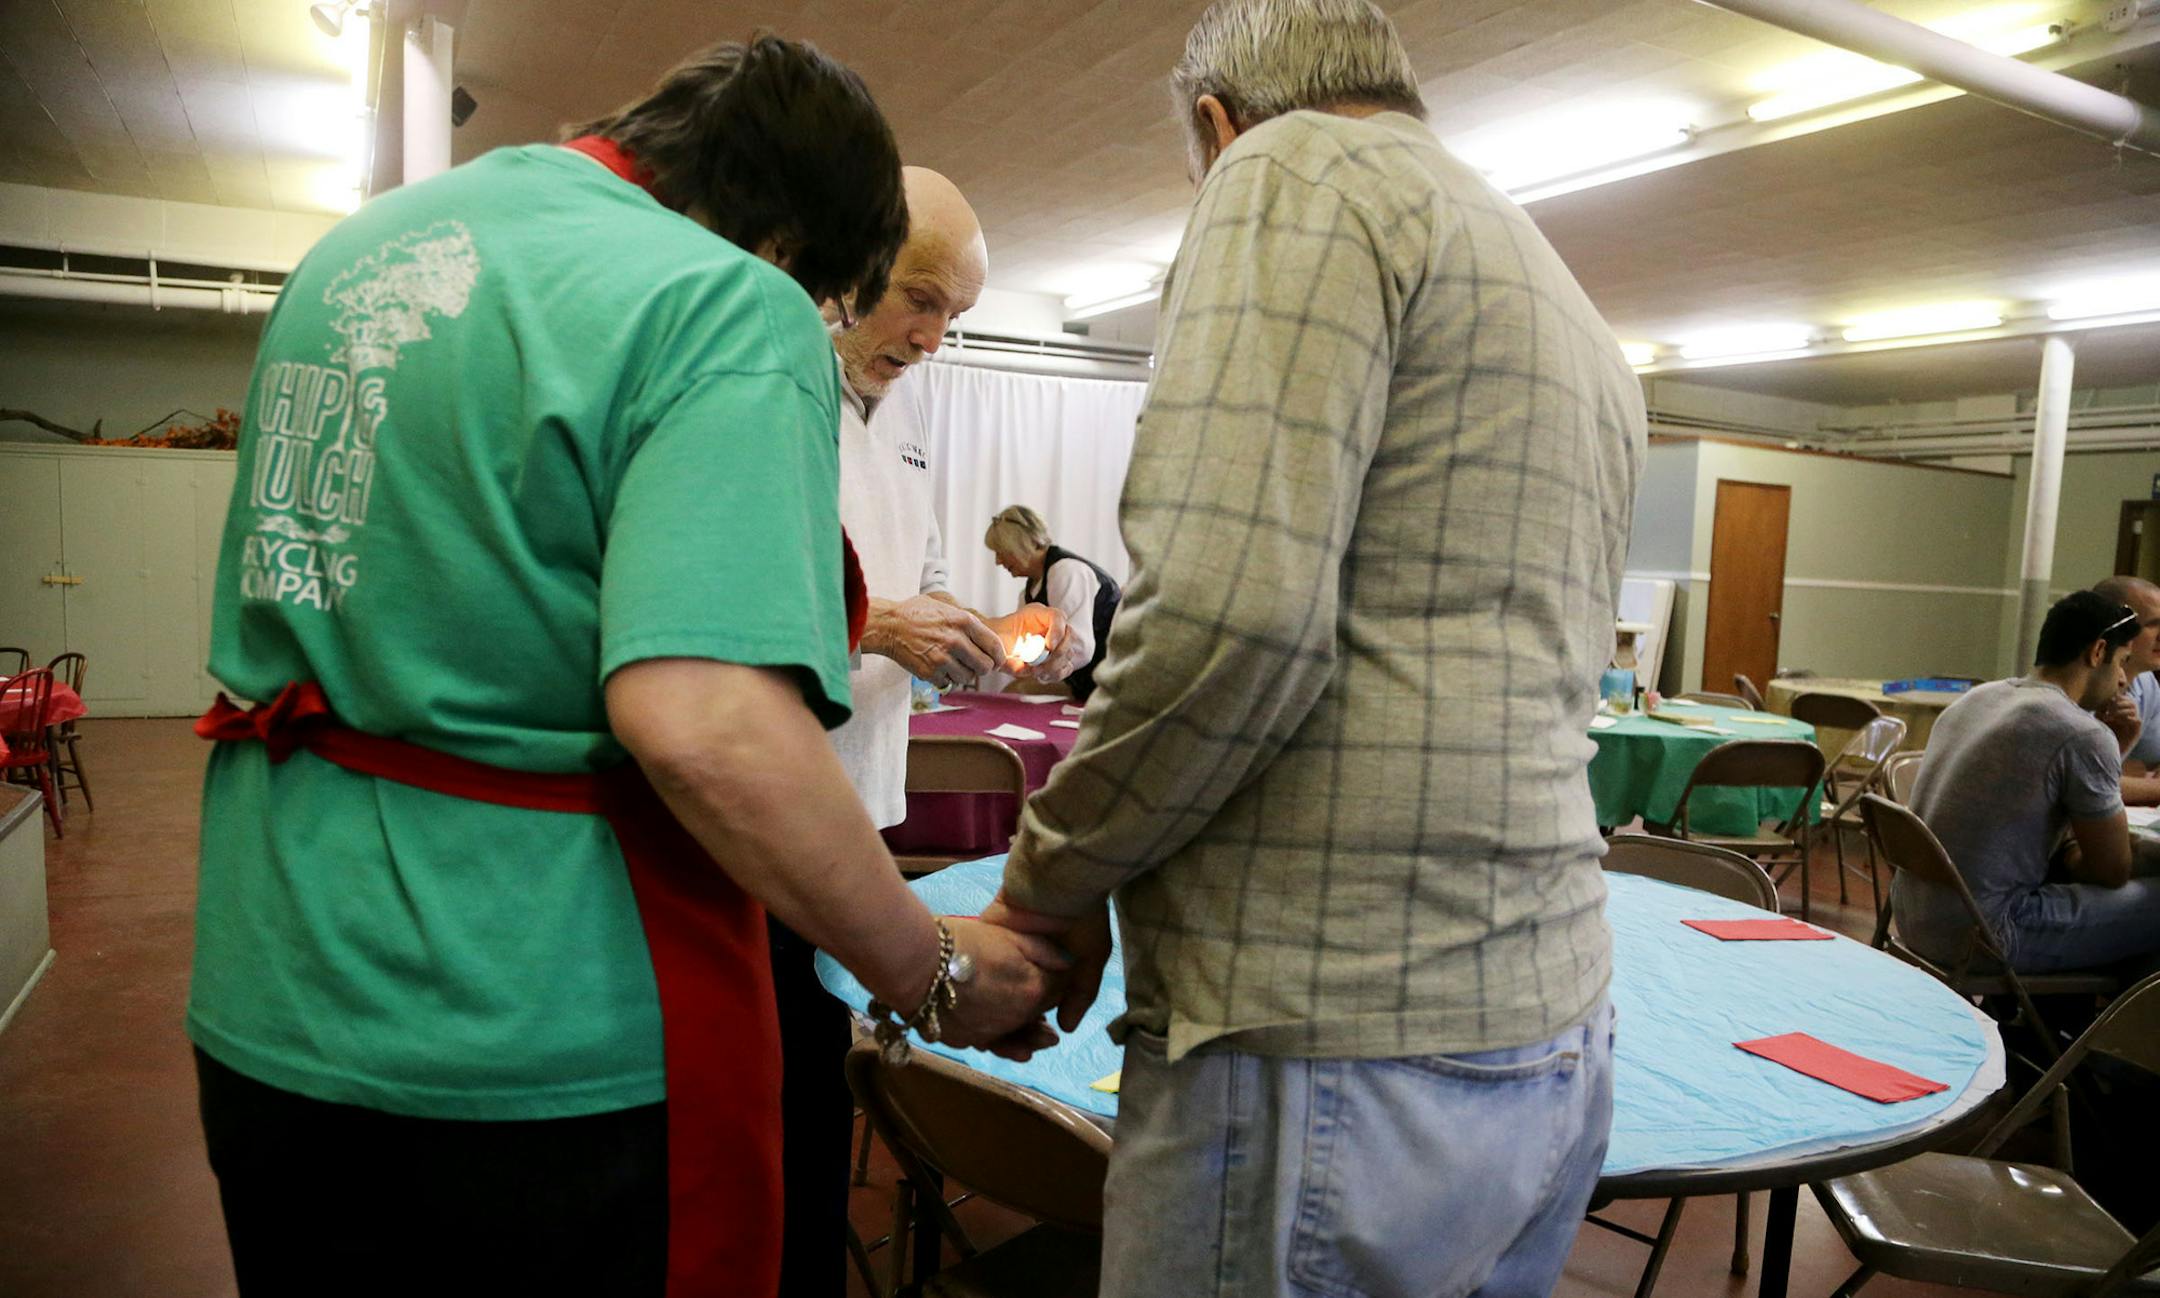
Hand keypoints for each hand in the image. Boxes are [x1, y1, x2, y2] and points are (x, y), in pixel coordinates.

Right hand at [863, 595, 1004, 689]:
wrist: (888, 626)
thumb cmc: (915, 614)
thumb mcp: (946, 608)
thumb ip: (967, 622)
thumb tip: (987, 639)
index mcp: (963, 621)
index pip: (994, 646)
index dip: (999, 657)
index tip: (997, 661)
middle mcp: (956, 640)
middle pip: (985, 666)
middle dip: (982, 667)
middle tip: (974, 664)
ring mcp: (943, 658)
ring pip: (968, 678)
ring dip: (962, 673)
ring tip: (951, 662)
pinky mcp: (930, 673)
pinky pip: (948, 683)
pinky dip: (945, 678)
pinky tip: (936, 666)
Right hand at [936, 917, 1067, 1058]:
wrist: (918, 964)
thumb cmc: (964, 942)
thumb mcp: (1009, 935)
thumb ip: (1045, 950)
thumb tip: (1070, 963)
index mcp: (1034, 989)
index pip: (1059, 989)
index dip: (1059, 981)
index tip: (1056, 975)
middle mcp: (1019, 1016)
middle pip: (1040, 1014)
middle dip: (1046, 1008)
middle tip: (1048, 1000)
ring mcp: (993, 1032)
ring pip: (1019, 1033)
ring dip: (1031, 1033)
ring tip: (1042, 1038)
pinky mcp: (969, 1040)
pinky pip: (994, 1042)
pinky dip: (1005, 1043)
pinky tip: (1013, 1048)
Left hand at [981, 894, 1111, 1032]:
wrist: (1060, 882)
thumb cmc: (1083, 918)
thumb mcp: (1093, 957)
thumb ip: (1081, 993)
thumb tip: (1066, 1028)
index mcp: (1051, 971)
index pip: (1039, 1007)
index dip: (1038, 1027)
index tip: (1041, 1042)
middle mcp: (1025, 965)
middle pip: (1013, 1005)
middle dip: (1017, 1028)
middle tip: (1023, 1045)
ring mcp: (1003, 954)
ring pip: (993, 993)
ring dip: (997, 1015)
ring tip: (1004, 1036)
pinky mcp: (984, 940)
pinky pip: (980, 972)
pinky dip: (981, 992)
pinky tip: (985, 1013)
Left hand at [983, 605, 1077, 680]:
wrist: (997, 645)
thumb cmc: (997, 636)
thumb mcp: (996, 637)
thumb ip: (1003, 648)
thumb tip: (1021, 667)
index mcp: (1038, 613)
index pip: (1057, 617)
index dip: (1057, 632)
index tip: (1049, 647)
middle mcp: (1051, 625)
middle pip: (1069, 636)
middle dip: (1056, 655)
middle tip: (1038, 667)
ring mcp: (1057, 641)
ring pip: (1068, 654)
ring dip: (1053, 667)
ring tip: (1035, 672)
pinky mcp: (1057, 658)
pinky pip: (1065, 668)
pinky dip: (1055, 674)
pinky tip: (1040, 675)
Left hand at [2102, 693, 2142, 754]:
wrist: (2105, 751)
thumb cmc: (2101, 734)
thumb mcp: (2099, 719)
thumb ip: (2102, 709)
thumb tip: (2107, 699)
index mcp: (2122, 712)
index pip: (2126, 699)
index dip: (2118, 699)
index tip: (2108, 704)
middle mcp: (2129, 717)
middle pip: (2132, 703)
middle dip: (2119, 704)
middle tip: (2109, 710)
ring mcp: (2133, 724)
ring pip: (2134, 710)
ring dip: (2121, 711)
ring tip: (2110, 716)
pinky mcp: (2136, 732)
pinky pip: (2137, 720)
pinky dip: (2127, 718)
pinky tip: (2117, 721)